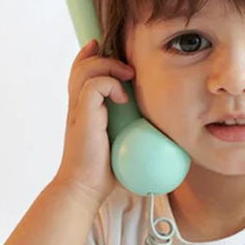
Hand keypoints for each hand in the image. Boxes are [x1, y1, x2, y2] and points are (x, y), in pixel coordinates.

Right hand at [57, 39, 134, 202]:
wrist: (84, 189)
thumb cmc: (103, 174)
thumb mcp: (121, 145)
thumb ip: (133, 133)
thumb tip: (166, 140)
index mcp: (84, 109)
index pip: (82, 71)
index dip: (94, 57)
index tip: (117, 58)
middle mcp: (78, 105)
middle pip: (82, 63)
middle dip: (103, 55)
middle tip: (127, 68)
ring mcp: (79, 109)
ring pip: (87, 67)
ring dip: (110, 65)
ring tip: (128, 77)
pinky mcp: (83, 115)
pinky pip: (94, 84)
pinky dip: (111, 84)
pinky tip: (124, 99)